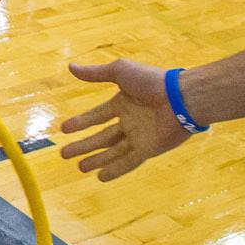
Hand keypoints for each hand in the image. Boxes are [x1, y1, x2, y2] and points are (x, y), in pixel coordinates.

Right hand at [58, 57, 190, 181]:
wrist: (181, 98)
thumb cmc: (152, 82)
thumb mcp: (120, 71)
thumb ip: (95, 73)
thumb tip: (70, 67)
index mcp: (123, 103)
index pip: (97, 116)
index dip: (80, 122)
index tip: (64, 129)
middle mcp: (129, 122)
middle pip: (102, 137)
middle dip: (83, 146)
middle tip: (64, 154)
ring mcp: (139, 137)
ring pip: (112, 152)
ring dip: (96, 159)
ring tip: (79, 167)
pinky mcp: (148, 149)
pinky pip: (129, 162)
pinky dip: (115, 170)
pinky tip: (100, 177)